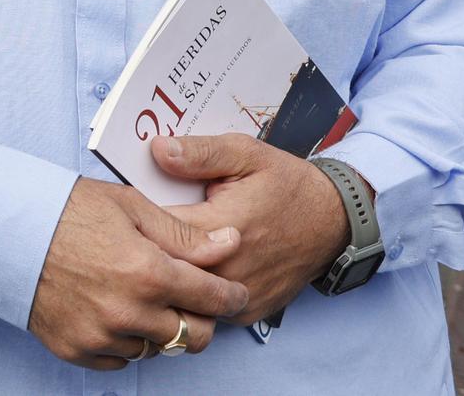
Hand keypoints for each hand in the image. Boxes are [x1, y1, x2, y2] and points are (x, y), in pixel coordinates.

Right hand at [27, 178, 249, 369]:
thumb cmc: (66, 210)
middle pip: (194, 337)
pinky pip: (120, 359)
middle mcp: (130, 312)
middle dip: (201, 319)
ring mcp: (102, 336)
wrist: (5, 230)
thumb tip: (230, 244)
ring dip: (159, 329)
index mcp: (150, 272)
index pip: (214, 298)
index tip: (234, 293)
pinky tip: (114, 312)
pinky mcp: (77, 350)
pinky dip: (125, 340)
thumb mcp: (130, 206)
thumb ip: (184, 234)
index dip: (231, 295)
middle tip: (190, 299)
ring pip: (157, 349)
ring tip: (141, 298)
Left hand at [153, 134, 351, 324]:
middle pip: (166, 267)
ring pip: (183, 292)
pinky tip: (189, 266)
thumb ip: (200, 153)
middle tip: (138, 230)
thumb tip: (158, 150)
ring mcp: (240, 298)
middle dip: (148, 248)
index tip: (129, 209)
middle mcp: (231, 271)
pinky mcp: (247, 313)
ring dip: (169, 273)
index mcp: (224, 228)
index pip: (158, 231)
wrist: (334, 222)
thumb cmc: (287, 184)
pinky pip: (205, 307)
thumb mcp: (246, 153)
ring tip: (160, 248)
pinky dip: (192, 289)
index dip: (138, 219)